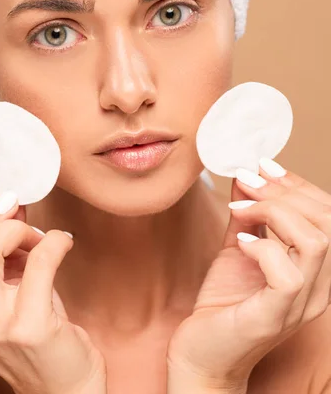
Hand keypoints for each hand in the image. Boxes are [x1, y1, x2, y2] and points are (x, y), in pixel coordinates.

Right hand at [0, 181, 105, 393]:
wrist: (63, 386)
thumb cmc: (34, 331)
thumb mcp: (4, 290)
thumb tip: (5, 200)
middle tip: (13, 210)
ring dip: (15, 230)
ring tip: (36, 237)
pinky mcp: (30, 328)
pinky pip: (39, 262)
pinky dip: (55, 240)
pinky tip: (64, 242)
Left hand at [167, 160, 330, 390]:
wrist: (200, 352)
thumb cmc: (224, 303)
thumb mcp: (238, 246)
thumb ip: (247, 214)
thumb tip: (247, 175)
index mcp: (313, 267)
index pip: (327, 216)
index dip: (299, 185)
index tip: (264, 165)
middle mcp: (317, 287)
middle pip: (327, 223)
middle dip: (286, 192)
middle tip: (248, 180)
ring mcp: (300, 304)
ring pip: (316, 242)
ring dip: (274, 213)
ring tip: (239, 208)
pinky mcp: (275, 316)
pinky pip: (288, 273)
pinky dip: (264, 248)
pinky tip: (240, 242)